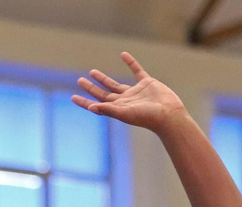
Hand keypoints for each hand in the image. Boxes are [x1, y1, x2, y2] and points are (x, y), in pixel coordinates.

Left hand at [72, 52, 186, 132]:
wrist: (169, 114)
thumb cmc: (147, 117)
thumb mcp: (125, 113)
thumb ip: (108, 109)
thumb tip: (91, 107)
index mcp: (117, 108)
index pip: (97, 104)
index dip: (84, 102)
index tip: (72, 97)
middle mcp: (124, 100)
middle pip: (103, 93)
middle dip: (91, 87)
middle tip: (80, 80)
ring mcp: (135, 92)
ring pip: (115, 84)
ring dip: (103, 78)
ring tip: (92, 71)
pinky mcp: (147, 83)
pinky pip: (136, 70)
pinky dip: (130, 62)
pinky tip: (123, 55)